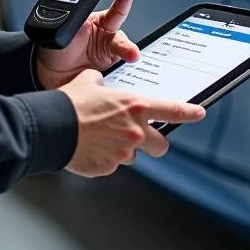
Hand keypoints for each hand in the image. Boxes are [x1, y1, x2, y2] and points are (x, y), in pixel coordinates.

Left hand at [35, 0, 140, 91]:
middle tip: (132, 52)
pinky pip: (118, 76)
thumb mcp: (63, 28)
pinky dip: (121, 79)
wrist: (48, 70)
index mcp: (100, 22)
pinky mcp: (108, 74)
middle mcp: (108, 39)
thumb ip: (73, 22)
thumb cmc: (57, 44)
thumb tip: (77, 21)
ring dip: (127, 61)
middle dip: (128, 46)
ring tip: (131, 60)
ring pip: (122, 60)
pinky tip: (118, 81)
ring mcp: (109, 58)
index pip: (115, 9)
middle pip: (122, 41)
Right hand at [59, 70, 205, 177]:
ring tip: (103, 139)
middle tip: (142, 136)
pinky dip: (105, 158)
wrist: (51, 127)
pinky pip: (113, 164)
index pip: (172, 111)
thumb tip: (102, 86)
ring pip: (135, 156)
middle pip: (161, 145)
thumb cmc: (70, 103)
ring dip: (125, 149)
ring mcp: (123, 153)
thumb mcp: (90, 81)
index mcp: (135, 106)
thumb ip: (104, 84)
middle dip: (155, 141)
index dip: (189, 113)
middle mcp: (135, 131)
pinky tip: (90, 147)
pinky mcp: (109, 168)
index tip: (198, 113)